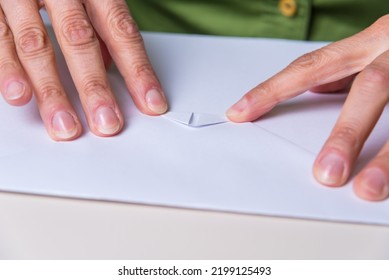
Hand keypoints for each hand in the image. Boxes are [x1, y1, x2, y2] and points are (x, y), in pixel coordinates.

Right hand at [0, 0, 166, 139]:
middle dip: (95, 87)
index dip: (138, 70)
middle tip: (107, 123)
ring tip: (65, 125)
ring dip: (52, 90)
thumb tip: (112, 63)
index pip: (121, 31)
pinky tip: (19, 96)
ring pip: (36, 44)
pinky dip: (8, 69)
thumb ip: (99, 26)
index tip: (152, 103)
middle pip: (80, 40)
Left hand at [227, 15, 388, 200]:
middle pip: (370, 88)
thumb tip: (314, 85)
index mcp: (371, 41)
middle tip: (324, 174)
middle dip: (346, 132)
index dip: (272, 89)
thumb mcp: (377, 45)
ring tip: (367, 189)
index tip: (240, 112)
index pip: (311, 66)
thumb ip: (345, 67)